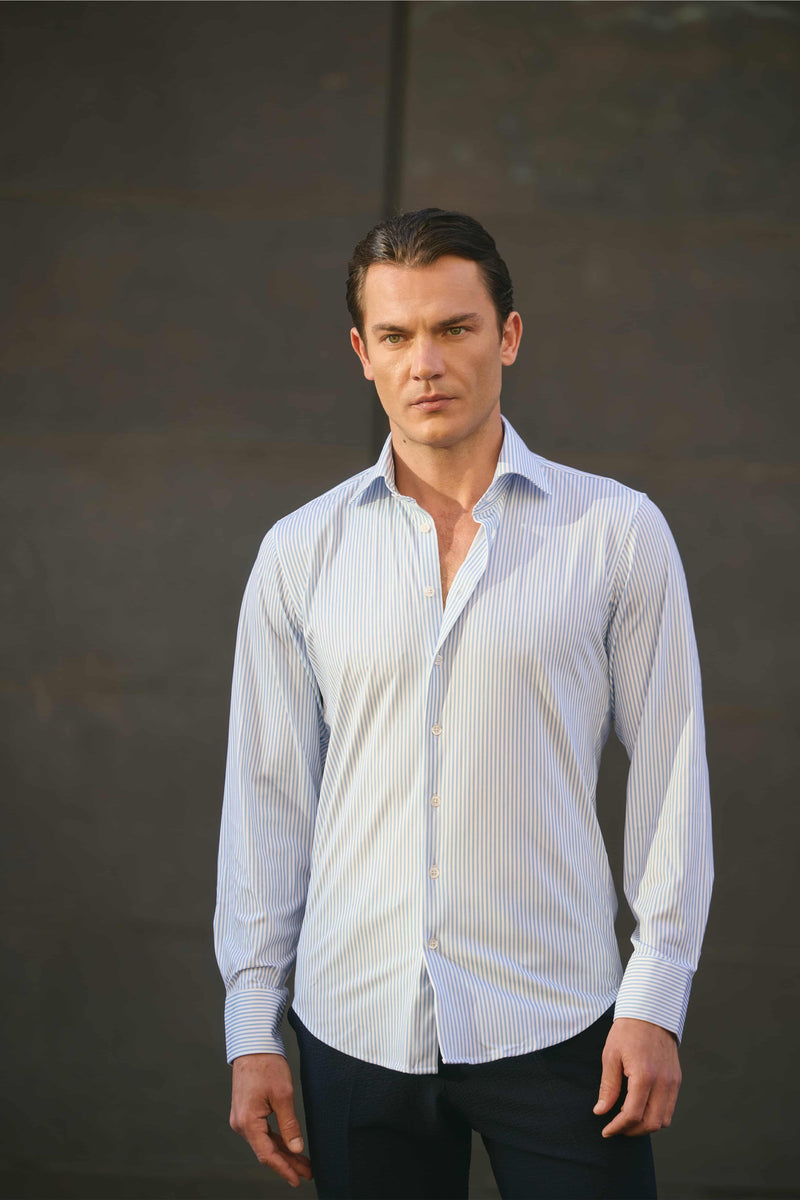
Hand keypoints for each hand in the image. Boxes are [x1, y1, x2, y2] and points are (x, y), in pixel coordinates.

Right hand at [230, 1053, 312, 1187]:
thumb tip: (296, 1149)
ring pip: (264, 1142)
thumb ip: (289, 1125)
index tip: (297, 1180)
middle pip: (266, 1151)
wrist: (253, 1044)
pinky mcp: (246, 1112)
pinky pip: (262, 1132)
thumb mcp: (283, 1095)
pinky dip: (276, 1140)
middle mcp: (241, 1124)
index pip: (267, 1154)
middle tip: (306, 1173)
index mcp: (248, 1122)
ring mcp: (242, 1118)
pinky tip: (289, 1146)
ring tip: (302, 1162)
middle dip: (287, 1163)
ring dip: (283, 1152)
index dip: (284, 1169)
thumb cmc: (267, 1065)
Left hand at [593, 1017, 681, 1137]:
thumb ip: (608, 1086)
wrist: (650, 1012)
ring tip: (627, 1120)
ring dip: (645, 1126)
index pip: (633, 1114)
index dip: (618, 1127)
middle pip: (651, 1123)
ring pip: (663, 1120)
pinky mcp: (676, 1079)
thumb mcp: (611, 1055)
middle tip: (615, 1127)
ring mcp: (672, 1081)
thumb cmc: (627, 1031)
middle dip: (631, 1131)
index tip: (606, 1130)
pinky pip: (669, 1108)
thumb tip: (601, 1111)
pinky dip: (656, 1115)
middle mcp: (663, 1081)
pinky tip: (641, 1108)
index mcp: (644, 1075)